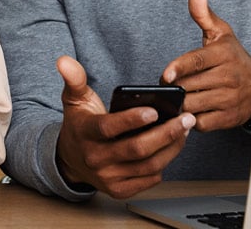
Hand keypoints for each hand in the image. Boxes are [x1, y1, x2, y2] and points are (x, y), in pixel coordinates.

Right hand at [54, 56, 193, 198]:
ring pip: (148, 165)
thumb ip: (74, 79)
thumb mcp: (75, 100)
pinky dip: (164, 164)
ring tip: (185, 131)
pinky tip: (172, 148)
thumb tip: (65, 61)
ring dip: (171, 148)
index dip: (131, 120)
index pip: (108, 128)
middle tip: (186, 118)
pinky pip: (149, 179)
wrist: (70, 160)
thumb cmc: (80, 125)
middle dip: (166, 133)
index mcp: (85, 133)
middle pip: (136, 149)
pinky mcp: (119, 189)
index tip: (154, 111)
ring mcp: (108, 177)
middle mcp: (95, 158)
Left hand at [161, 0, 250, 131]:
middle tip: (165, 87)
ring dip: (179, 104)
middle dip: (174, 88)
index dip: (179, 68)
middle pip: (189, 86)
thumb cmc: (233, 58)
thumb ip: (203, 14)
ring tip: (173, 99)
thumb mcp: (221, 33)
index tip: (165, 75)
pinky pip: (200, 122)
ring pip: (192, 105)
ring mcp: (229, 99)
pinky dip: (189, 120)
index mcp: (223, 54)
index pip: (197, 61)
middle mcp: (228, 77)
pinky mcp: (228, 119)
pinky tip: (187, 113)